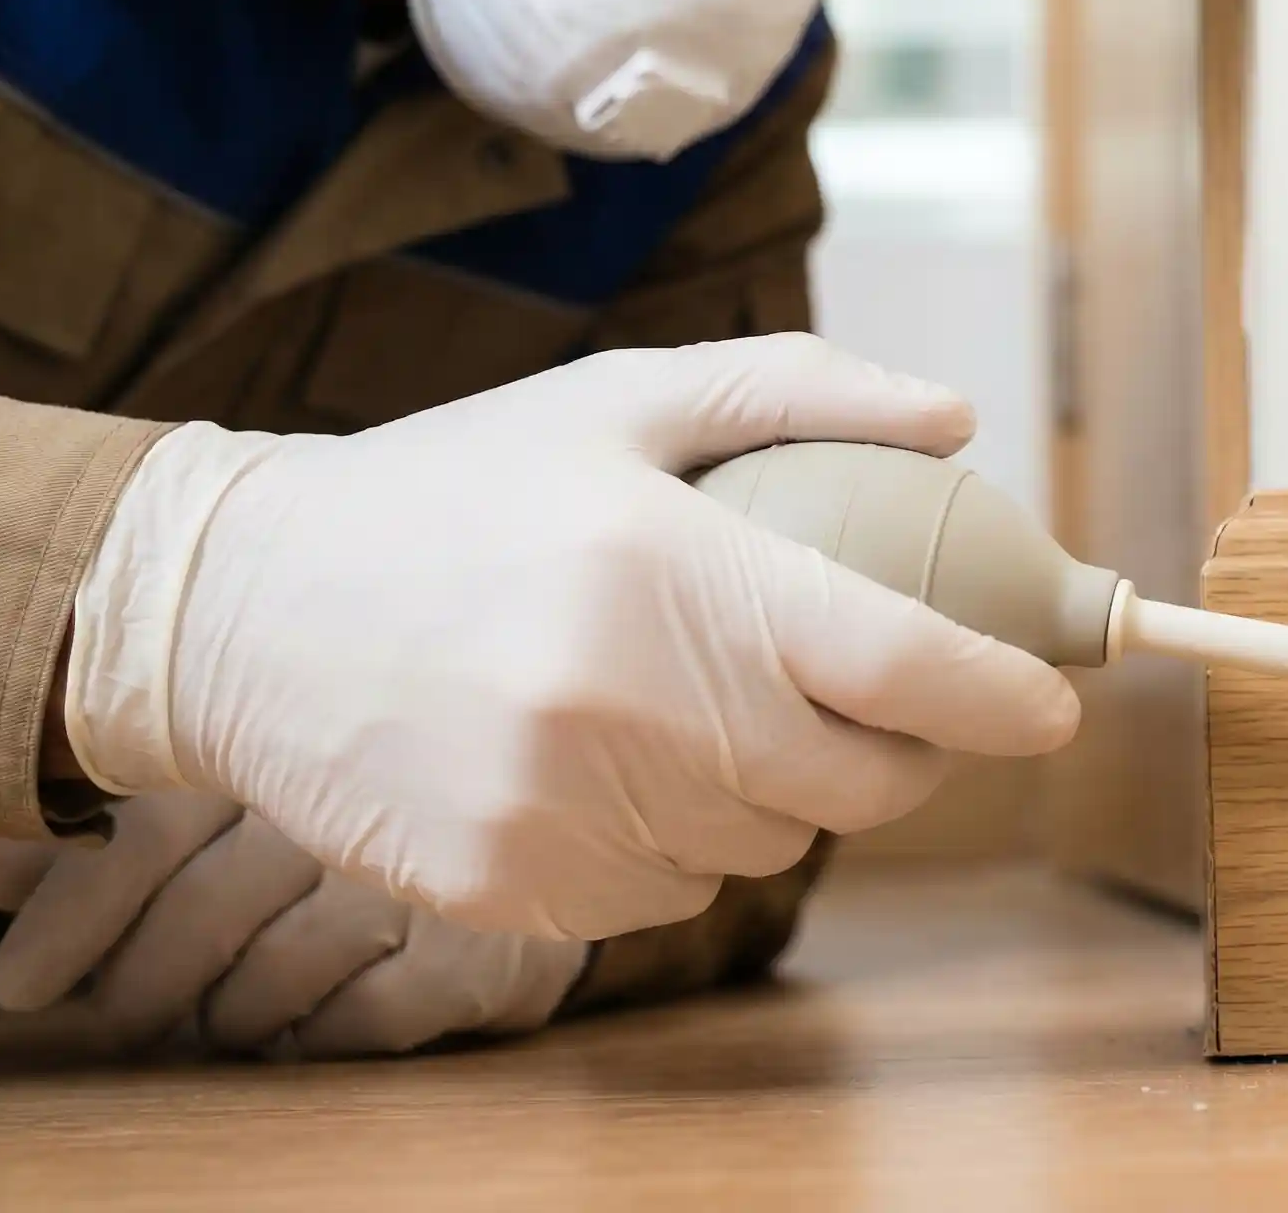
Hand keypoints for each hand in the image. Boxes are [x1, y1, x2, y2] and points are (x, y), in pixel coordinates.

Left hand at [0, 793, 588, 1057]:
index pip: (152, 822)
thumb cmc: (358, 809)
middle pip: (200, 913)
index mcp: (284, 732)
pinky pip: (356, 1024)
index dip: (74, 906)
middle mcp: (355, 791)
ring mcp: (424, 869)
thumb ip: (103, 836)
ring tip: (214, 1019)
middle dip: (137, 989)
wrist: (555, 806)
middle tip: (116, 1023)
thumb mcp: (230, 804)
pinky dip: (307, 1041)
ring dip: (219, 1019)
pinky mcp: (482, 944)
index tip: (17, 984)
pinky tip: (298, 1030)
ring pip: (267, 979)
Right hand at [62, 334, 1079, 939]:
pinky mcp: (508, 889)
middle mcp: (626, 704)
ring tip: (714, 717)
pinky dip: (679, 845)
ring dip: (781, 795)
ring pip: (765, 844)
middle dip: (902, 756)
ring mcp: (564, 811)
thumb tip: (954, 422)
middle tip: (882, 709)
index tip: (1052, 708)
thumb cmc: (450, 490)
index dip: (1001, 698)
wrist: (236, 606)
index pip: (898, 664)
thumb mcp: (614, 401)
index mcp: (670, 572)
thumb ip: (797, 392)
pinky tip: (620, 770)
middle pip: (856, 782)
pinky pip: (666, 896)